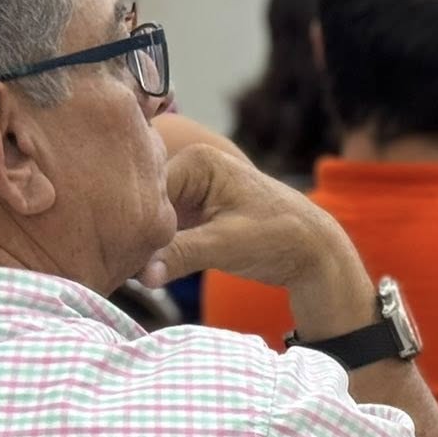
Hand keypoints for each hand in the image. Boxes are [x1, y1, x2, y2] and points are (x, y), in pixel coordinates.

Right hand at [147, 144, 356, 288]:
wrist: (311, 249)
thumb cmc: (277, 236)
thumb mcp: (226, 245)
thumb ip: (181, 255)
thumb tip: (141, 275)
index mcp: (199, 161)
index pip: (147, 191)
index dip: (135, 225)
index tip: (125, 260)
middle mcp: (191, 168)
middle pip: (146, 205)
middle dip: (139, 237)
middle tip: (128, 270)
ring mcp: (192, 192)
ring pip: (152, 221)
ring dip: (146, 247)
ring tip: (134, 273)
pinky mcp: (194, 214)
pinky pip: (164, 232)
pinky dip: (158, 252)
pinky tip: (149, 273)